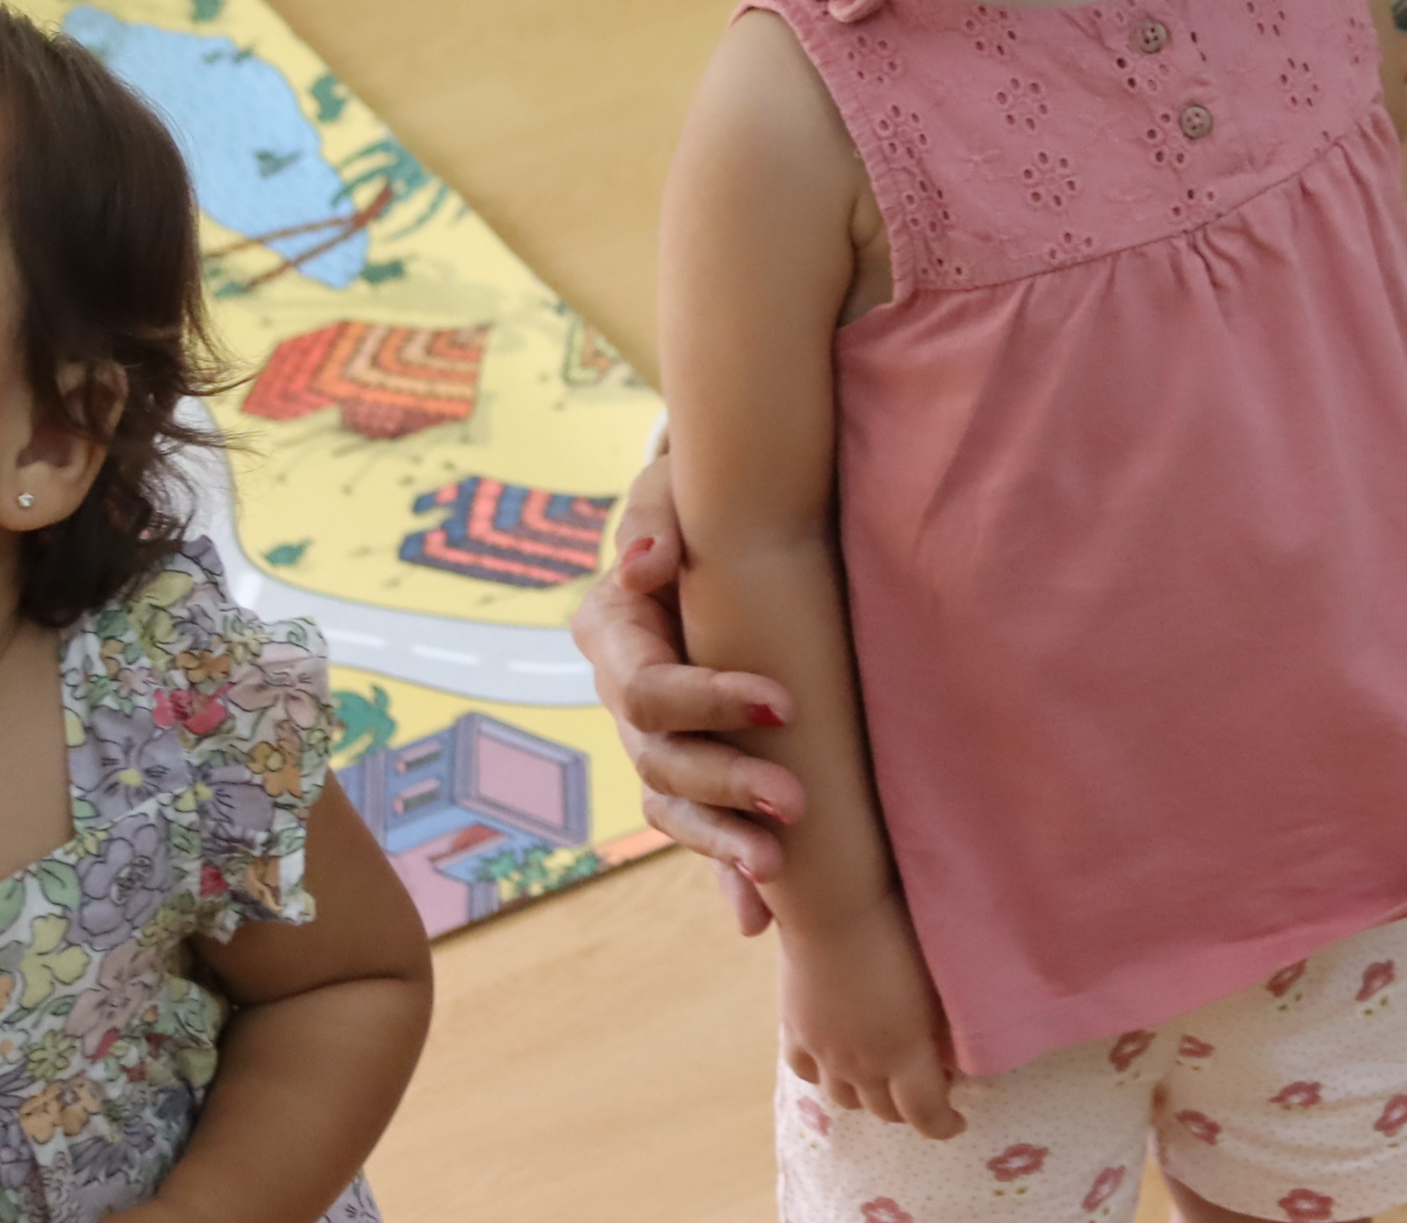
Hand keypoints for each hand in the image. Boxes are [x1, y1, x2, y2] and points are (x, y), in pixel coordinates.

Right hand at [569, 455, 803, 932]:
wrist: (724, 518)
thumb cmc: (699, 497)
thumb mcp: (674, 490)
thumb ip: (655, 520)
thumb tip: (644, 565)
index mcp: (611, 631)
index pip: (647, 687)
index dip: (709, 701)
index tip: (783, 703)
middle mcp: (621, 693)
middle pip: (659, 759)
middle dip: (727, 784)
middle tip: (795, 804)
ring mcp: (651, 736)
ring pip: (673, 804)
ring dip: (723, 841)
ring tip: (778, 866)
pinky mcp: (691, 761)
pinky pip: (701, 824)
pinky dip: (727, 871)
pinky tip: (758, 915)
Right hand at [782, 905, 965, 1140]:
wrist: (837, 905)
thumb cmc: (901, 932)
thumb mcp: (936, 986)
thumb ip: (941, 1029)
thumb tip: (948, 1058)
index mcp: (903, 1053)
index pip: (925, 1115)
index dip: (943, 1125)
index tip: (957, 1120)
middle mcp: (860, 1063)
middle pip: (885, 1111)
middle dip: (909, 1108)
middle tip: (926, 1086)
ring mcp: (823, 1050)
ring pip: (844, 1098)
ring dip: (869, 1096)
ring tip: (884, 1076)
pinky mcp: (796, 1031)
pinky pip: (807, 1071)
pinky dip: (826, 1074)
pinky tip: (838, 1059)